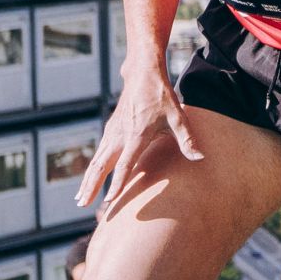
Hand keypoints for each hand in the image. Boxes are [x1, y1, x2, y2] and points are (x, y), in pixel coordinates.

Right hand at [73, 65, 197, 208]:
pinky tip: (89, 179)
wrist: (142, 75)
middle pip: (101, 166)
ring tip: (80, 199)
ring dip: (87, 180)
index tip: (110, 200)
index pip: (124, 164)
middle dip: (91, 186)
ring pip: (96, 161)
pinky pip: (98, 153)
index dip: (118, 183)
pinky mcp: (111, 129)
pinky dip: (92, 168)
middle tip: (81, 204)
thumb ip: (187, 139)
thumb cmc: (161, 97)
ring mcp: (113, 132)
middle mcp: (120, 135)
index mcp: (137, 135)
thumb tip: (200, 157)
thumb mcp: (177, 117)